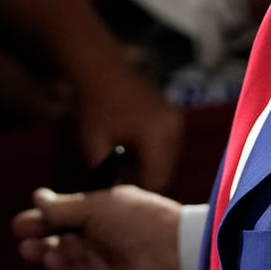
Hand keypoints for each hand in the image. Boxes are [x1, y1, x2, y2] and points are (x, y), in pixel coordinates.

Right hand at [12, 185, 184, 269]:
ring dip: (50, 264)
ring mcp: (101, 268)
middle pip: (60, 245)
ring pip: (64, 269)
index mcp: (101, 217)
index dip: (40, 222)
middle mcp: (100, 242)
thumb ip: (65, 206)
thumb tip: (38, 197)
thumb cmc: (139, 221)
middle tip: (26, 245)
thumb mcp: (99, 205)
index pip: (62, 219)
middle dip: (39, 244)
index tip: (20, 225)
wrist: (172, 253)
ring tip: (45, 257)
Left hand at [72, 58, 182, 190]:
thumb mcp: (93, 144)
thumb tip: (112, 198)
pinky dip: (153, 156)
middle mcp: (174, 129)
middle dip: (145, 181)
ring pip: (169, 162)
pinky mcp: (174, 118)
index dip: (139, 193)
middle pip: (166, 173)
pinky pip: (168, 149)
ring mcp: (177, 122)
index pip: (157, 180)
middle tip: (121, 185)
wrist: (102, 70)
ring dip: (150, 169)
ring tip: (125, 167)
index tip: (120, 198)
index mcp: (158, 135)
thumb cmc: (95, 106)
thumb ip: (105, 173)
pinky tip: (133, 153)